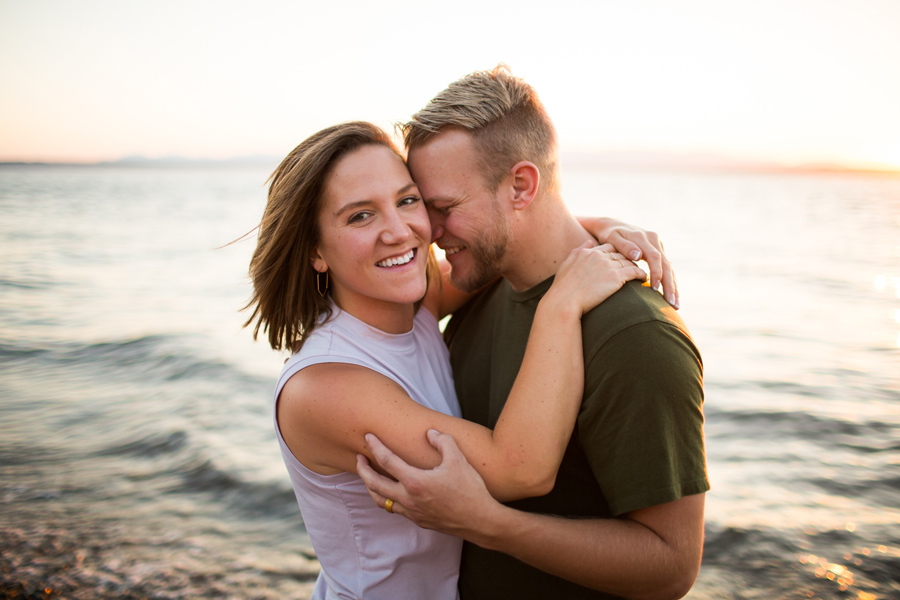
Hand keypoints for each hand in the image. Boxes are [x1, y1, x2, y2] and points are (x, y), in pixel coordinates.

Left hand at [356, 430, 499, 537]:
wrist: (480, 521)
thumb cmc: (470, 490)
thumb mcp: (458, 459)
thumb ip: (442, 441)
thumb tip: (429, 433)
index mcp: (415, 482)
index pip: (387, 461)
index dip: (376, 447)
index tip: (368, 437)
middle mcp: (408, 499)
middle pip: (374, 484)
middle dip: (363, 469)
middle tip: (359, 458)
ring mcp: (412, 512)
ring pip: (381, 500)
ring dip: (370, 487)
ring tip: (368, 476)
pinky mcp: (418, 521)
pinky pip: (394, 509)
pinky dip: (386, 498)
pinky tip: (391, 491)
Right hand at [548, 241, 647, 315]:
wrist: (564, 301)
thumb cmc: (562, 288)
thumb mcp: (566, 264)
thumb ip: (578, 251)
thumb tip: (589, 242)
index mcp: (588, 252)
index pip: (608, 247)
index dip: (615, 254)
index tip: (620, 261)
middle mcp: (599, 255)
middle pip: (620, 253)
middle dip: (628, 259)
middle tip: (636, 267)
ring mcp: (608, 265)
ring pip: (629, 261)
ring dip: (636, 266)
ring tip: (641, 274)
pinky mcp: (616, 277)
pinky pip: (635, 271)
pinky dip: (641, 274)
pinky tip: (644, 279)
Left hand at [577, 217, 678, 308]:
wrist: (612, 225)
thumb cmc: (609, 234)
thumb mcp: (612, 238)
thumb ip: (624, 246)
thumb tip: (638, 255)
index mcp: (644, 237)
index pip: (655, 257)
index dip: (656, 273)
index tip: (654, 289)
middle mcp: (654, 240)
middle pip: (666, 264)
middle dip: (670, 285)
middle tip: (672, 304)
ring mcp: (658, 246)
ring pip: (669, 268)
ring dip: (673, 287)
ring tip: (675, 306)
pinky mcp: (658, 252)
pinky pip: (666, 268)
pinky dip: (670, 282)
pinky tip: (671, 296)